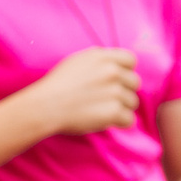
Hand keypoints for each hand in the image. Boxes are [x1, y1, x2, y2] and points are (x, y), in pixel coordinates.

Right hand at [23, 47, 138, 135]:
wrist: (45, 106)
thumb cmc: (57, 85)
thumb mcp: (77, 61)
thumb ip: (100, 60)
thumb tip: (118, 65)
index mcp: (103, 57)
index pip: (131, 60)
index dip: (125, 72)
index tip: (114, 81)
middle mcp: (112, 71)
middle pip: (135, 83)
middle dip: (124, 92)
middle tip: (105, 99)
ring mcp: (115, 91)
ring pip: (133, 102)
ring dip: (121, 108)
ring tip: (100, 110)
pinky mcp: (114, 111)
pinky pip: (129, 120)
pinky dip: (119, 123)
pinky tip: (104, 120)